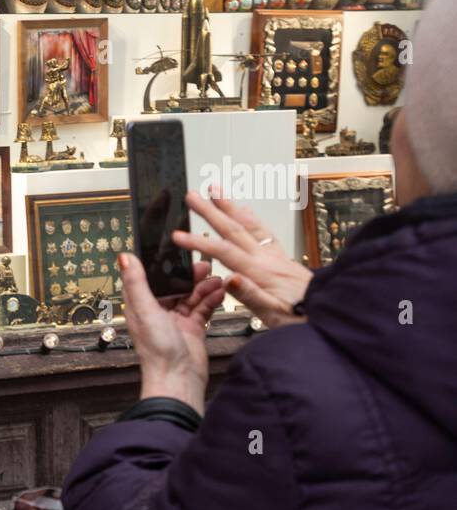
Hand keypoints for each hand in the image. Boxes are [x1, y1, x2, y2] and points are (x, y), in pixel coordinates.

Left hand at [119, 253, 226, 415]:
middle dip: (190, 275)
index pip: (151, 278)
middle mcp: (157, 312)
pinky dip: (212, 300)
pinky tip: (220, 293)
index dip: (164, 266)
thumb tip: (125, 258)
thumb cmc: (157, 350)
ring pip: (191, 295)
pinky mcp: (192, 328)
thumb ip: (137, 283)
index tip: (178, 253)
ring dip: (204, 287)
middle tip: (204, 265)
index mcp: (141, 306)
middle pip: (175, 285)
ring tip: (216, 280)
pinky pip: (203, 308)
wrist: (178, 379)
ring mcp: (176, 320)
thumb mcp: (145, 310)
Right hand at [171, 187, 312, 329]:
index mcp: (260, 273)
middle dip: (210, 212)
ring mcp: (275, 256)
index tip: (178, 235)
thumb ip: (251, 296)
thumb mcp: (274, 315)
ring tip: (215, 190)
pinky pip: (263, 233)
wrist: (331, 313)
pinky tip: (244, 211)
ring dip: (230, 207)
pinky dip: (251, 219)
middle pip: (233, 230)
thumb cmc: (303, 318)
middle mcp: (266, 259)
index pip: (223, 253)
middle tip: (192, 197)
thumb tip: (227, 278)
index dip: (199, 243)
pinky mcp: (281, 259)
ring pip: (248, 226)